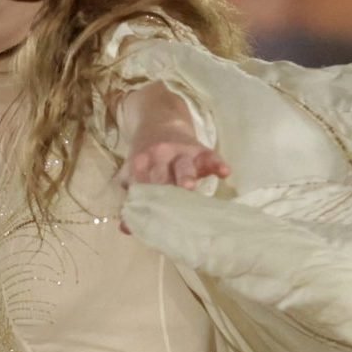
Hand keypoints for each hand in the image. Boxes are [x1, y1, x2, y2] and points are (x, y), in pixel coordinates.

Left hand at [114, 137, 229, 234]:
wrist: (159, 123)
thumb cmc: (147, 160)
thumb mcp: (132, 174)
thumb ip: (130, 200)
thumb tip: (126, 229)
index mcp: (140, 165)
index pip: (141, 185)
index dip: (143, 202)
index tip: (148, 219)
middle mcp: (159, 157)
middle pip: (161, 175)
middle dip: (164, 189)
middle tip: (168, 205)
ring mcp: (181, 152)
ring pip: (184, 165)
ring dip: (186, 176)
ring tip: (190, 187)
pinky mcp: (200, 150)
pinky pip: (210, 156)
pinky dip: (217, 164)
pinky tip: (225, 172)